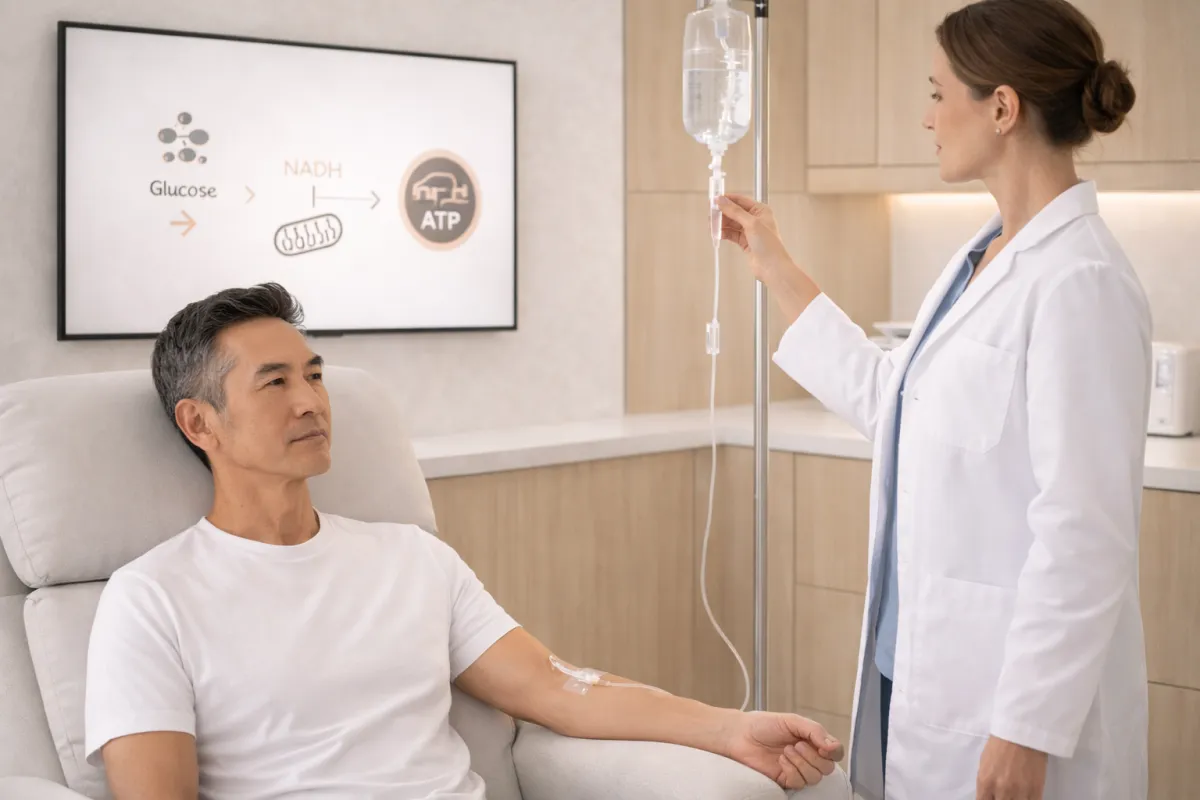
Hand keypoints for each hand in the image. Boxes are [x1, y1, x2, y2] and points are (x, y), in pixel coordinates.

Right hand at [716, 194, 821, 325]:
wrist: (772, 267)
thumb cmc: (769, 246)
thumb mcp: (751, 224)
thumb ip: (735, 211)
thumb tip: (722, 201)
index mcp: (761, 211)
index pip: (740, 201)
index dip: (727, 200)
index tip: (714, 200)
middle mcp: (755, 220)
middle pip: (734, 212)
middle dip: (722, 213)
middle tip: (711, 215)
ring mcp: (750, 231)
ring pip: (731, 224)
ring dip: (721, 224)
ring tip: (712, 226)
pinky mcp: (745, 242)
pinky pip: (731, 234)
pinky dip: (724, 233)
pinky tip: (718, 234)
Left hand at [723, 711, 843, 789]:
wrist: (741, 734)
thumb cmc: (765, 724)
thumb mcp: (793, 721)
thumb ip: (815, 731)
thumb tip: (833, 746)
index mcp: (813, 740)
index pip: (836, 752)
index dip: (834, 751)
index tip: (823, 746)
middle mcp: (808, 756)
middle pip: (828, 768)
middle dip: (814, 757)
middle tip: (797, 744)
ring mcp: (797, 769)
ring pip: (815, 777)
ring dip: (802, 763)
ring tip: (787, 750)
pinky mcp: (785, 780)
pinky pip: (799, 783)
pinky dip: (792, 770)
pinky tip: (781, 760)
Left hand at [976, 735, 1047, 799]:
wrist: (1022, 732)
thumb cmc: (1000, 745)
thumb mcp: (984, 764)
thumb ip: (986, 784)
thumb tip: (988, 796)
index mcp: (985, 782)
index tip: (993, 798)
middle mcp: (1001, 790)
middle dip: (1001, 799)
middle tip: (1004, 794)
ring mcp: (1019, 792)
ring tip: (1015, 793)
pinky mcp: (1036, 790)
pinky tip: (1024, 795)